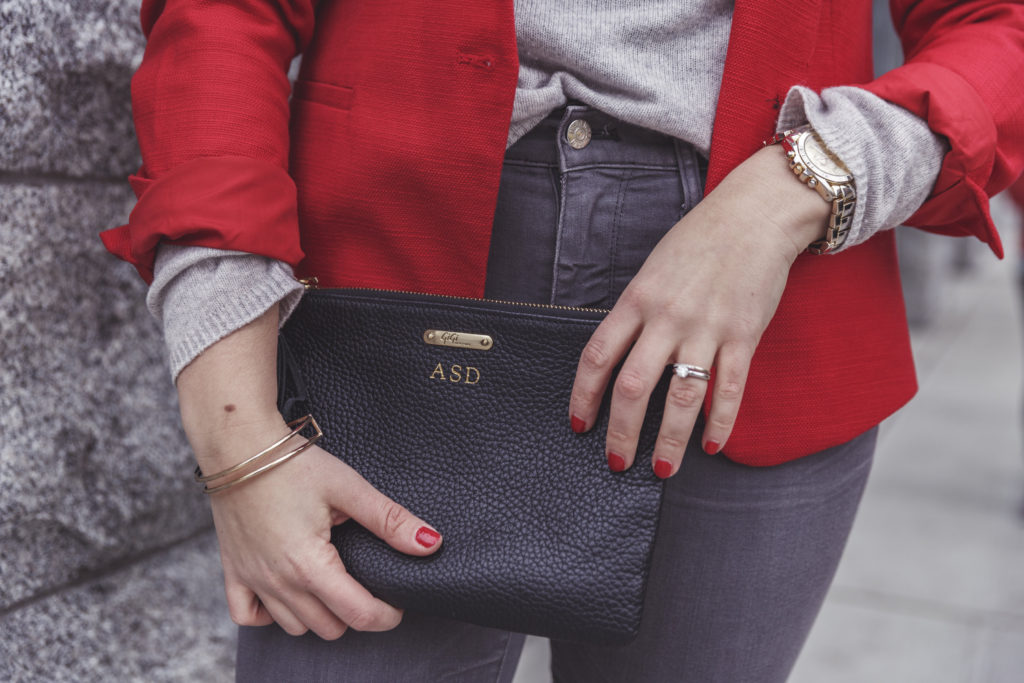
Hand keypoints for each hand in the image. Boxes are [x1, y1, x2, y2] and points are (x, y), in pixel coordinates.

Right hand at [176, 304, 440, 638]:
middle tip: (368, 586)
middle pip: (329, 627)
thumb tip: (430, 543)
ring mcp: (253, 579)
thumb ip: (390, 520)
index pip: (358, 614)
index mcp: (309, 564)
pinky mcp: (233, 570)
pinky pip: (249, 617)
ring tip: (335, 584)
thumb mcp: (348, 487)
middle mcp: (278, 581)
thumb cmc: (291, 463)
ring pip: (294, 627)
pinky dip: (270, 615)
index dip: (387, 615)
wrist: (236, 444)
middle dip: (356, 613)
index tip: (398, 604)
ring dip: (319, 614)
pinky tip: (290, 593)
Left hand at [568, 145, 828, 474]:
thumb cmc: (699, 242)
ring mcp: (706, 328)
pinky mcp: (743, 335)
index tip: (579, 425)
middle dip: (621, 433)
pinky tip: (712, 444)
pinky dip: (720, 422)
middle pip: (633, 387)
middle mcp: (667, 317)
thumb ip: (636, 314)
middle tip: (615, 462)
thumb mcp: (652, 271)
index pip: (598, 356)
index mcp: (637, 300)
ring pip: (681, 396)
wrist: (755, 215)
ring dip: (669, 440)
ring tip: (662, 469)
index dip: (583, 396)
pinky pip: (729, 389)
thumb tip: (618, 360)